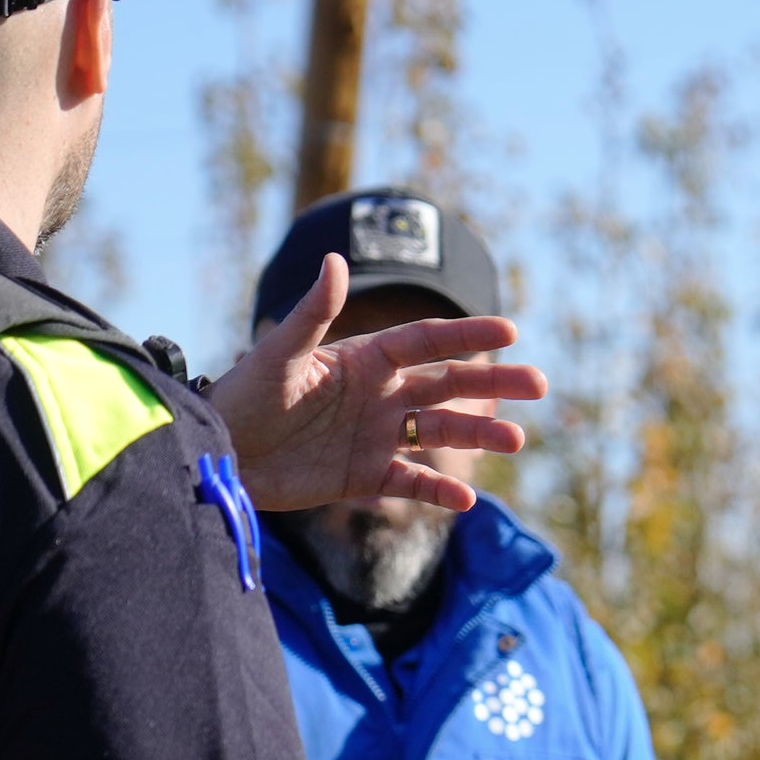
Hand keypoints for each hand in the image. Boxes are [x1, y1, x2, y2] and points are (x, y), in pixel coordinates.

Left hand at [209, 253, 546, 512]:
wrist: (219, 452)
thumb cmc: (244, 396)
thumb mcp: (280, 354)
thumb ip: (313, 314)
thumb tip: (335, 260)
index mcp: (363, 359)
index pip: (427, 342)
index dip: (467, 336)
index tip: (510, 332)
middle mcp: (378, 394)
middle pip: (448, 385)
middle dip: (494, 384)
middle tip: (540, 385)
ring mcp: (375, 435)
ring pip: (440, 432)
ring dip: (479, 435)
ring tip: (517, 441)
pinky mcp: (363, 476)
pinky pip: (411, 482)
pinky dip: (438, 491)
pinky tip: (466, 499)